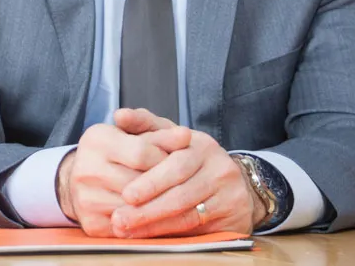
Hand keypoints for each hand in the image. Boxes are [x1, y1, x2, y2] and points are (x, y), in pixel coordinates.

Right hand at [59, 120, 192, 236]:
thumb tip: (185, 135)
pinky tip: (159, 217)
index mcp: (96, 140)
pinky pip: (130, 230)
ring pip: (136, 209)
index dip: (164, 160)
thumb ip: (160, 135)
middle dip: (164, 185)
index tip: (177, 163)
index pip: (141, 153)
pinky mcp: (91, 223)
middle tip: (181, 184)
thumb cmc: (117, 152)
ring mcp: (86, 198)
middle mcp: (85, 169)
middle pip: (139, 184)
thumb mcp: (134, 135)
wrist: (83, 177)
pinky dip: (148, 225)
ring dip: (158, 207)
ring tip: (171, 199)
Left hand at [109, 108, 259, 236]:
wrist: (235, 181)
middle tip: (120, 219)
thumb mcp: (171, 135)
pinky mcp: (235, 221)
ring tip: (127, 231)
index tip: (126, 195)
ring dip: (155, 226)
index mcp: (202, 146)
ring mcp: (230, 197)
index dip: (150, 182)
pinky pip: (199, 231)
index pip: (176, 166)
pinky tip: (150, 238)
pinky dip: (171, 235)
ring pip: (189, 216)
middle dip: (148, 209)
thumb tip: (118, 115)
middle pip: (182, 194)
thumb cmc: (189, 157)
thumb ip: (144, 124)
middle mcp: (220, 170)